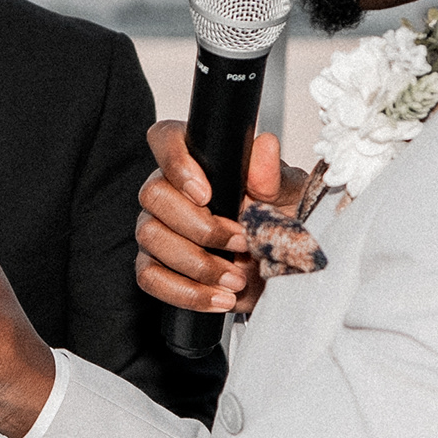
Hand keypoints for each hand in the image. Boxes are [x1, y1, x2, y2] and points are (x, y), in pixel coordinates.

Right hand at [134, 119, 276, 318]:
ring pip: (151, 237)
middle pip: (154, 195)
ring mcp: (157, 229)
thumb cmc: (278, 220)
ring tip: (237, 277)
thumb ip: (272, 175)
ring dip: (199, 264)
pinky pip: (151, 278)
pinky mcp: (156, 266)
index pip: (165, 140)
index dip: (176, 163)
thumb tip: (265, 147)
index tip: (205, 193)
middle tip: (240, 241)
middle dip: (200, 226)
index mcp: (197, 161)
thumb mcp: (287, 196)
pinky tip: (218, 297)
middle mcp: (169, 191)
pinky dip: (186, 292)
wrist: (280, 266)